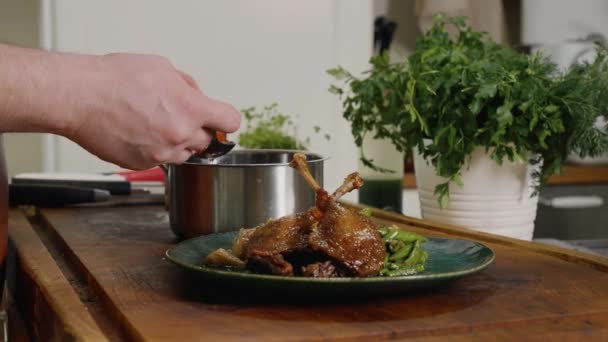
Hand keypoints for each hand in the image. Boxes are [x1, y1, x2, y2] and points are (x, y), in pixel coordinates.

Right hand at [66, 53, 240, 169]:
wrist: (80, 97)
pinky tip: (138, 132)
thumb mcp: (163, 67)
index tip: (220, 119)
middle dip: (197, 130)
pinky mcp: (143, 165)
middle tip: (177, 117)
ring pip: (184, 154)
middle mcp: (181, 136)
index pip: (231, 122)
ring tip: (152, 123)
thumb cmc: (115, 79)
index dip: (225, 119)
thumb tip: (195, 95)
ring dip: (176, 142)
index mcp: (192, 109)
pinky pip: (160, 160)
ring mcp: (162, 154)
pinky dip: (154, 150)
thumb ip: (188, 86)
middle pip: (207, 142)